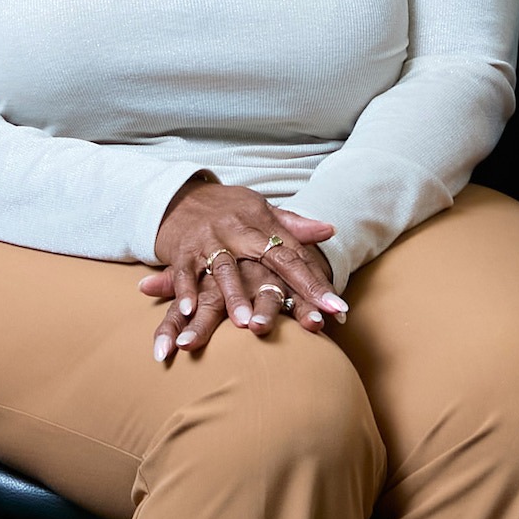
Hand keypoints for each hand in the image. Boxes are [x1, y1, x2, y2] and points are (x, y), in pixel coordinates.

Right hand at [142, 181, 347, 360]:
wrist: (180, 195)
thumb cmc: (228, 209)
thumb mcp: (261, 210)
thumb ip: (294, 225)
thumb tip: (331, 229)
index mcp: (261, 223)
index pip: (295, 254)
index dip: (317, 282)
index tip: (339, 308)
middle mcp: (238, 230)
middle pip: (269, 259)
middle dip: (291, 290)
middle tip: (310, 321)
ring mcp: (209, 240)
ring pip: (225, 267)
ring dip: (235, 295)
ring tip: (245, 323)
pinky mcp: (182, 250)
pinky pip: (184, 271)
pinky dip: (185, 290)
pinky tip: (189, 311)